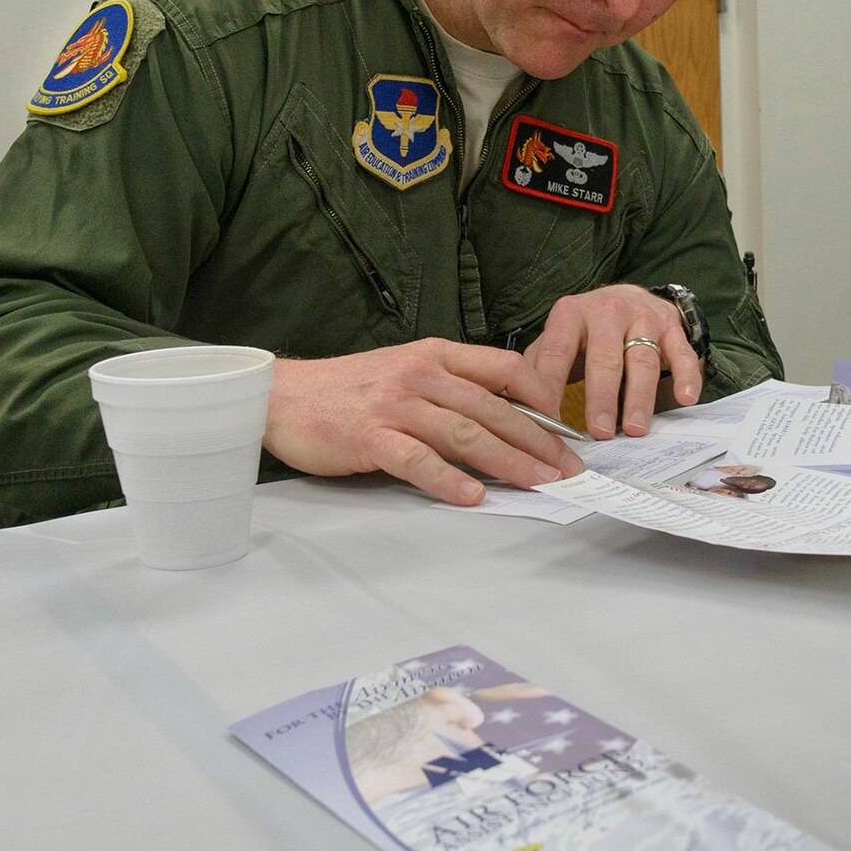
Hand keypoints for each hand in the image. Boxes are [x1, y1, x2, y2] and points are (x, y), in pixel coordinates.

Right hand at [263, 339, 583, 505]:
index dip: (543, 398)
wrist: (281, 395)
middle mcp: (422, 374)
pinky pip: (418, 460)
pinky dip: (448, 480)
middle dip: (539, 441)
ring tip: (540, 484)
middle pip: (495, 409)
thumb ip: (450, 386)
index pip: (506, 369)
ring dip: (509, 462)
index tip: (567, 427)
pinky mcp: (370, 436)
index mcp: (436, 353)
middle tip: (569, 469)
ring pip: (466, 434)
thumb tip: (501, 419)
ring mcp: (396, 404)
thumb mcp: (406, 369)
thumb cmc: (346, 389)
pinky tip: (473, 497)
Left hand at [524, 284, 701, 439]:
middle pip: (604, 359)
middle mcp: (607, 311)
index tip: (549, 425)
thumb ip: (537, 367)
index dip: (550, 390)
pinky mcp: (672, 326)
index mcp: (570, 314)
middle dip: (602, 398)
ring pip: (642, 359)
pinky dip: (686, 376)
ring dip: (639, 397)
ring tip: (635, 429)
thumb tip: (515, 408)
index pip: (557, 354)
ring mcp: (643, 317)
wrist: (627, 297)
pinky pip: (682, 352)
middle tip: (600, 433)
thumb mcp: (558, 338)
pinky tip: (685, 398)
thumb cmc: (586, 331)